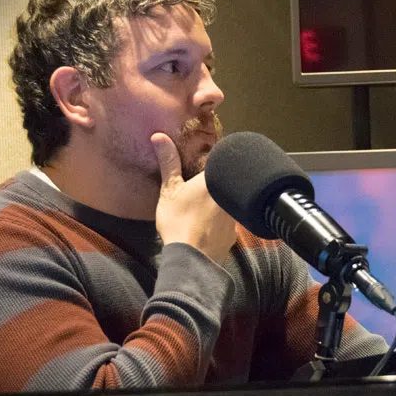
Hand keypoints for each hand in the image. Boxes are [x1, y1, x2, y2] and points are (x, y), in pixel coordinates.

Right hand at [151, 133, 236, 263]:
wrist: (192, 258)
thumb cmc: (178, 221)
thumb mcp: (169, 190)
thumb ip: (169, 163)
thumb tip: (159, 136)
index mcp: (217, 179)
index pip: (221, 162)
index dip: (213, 163)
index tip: (202, 167)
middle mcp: (232, 195)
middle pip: (227, 183)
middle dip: (216, 184)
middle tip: (199, 191)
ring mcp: (236, 215)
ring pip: (230, 202)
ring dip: (219, 203)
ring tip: (201, 209)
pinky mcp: (235, 233)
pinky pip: (229, 221)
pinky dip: (220, 221)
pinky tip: (207, 226)